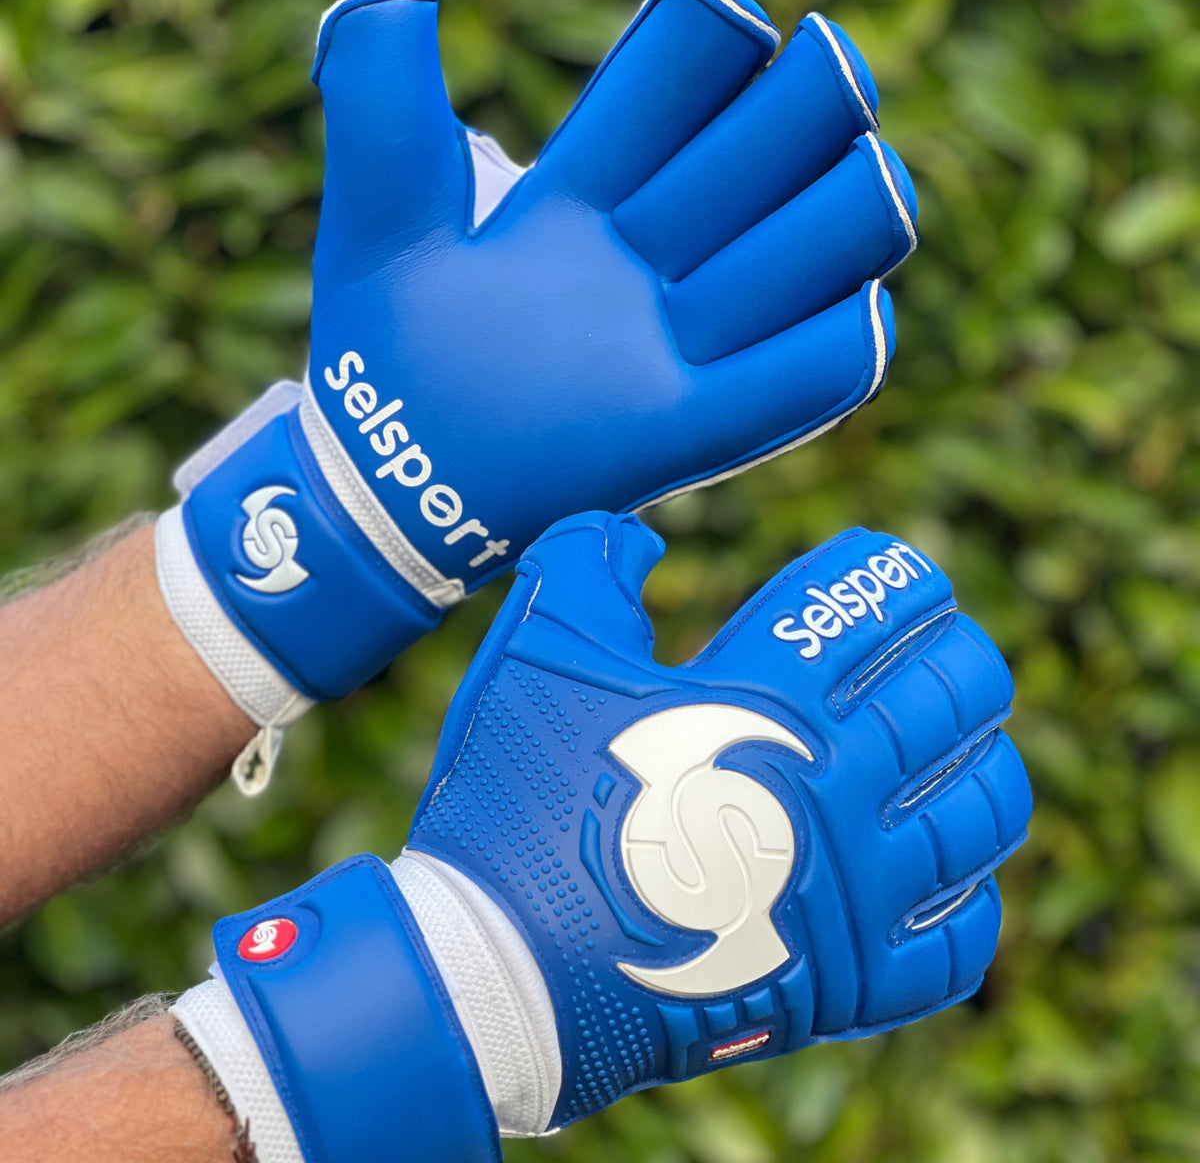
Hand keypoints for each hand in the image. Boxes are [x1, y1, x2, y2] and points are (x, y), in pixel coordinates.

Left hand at [155, 0, 917, 786]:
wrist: (384, 485)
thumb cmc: (378, 351)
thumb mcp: (377, 216)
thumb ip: (381, 99)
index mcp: (580, 196)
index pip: (669, 89)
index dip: (707, 43)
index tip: (721, 23)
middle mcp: (644, 261)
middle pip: (755, 162)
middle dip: (805, 109)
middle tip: (826, 74)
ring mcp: (670, 347)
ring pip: (796, 264)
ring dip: (845, 215)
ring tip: (863, 173)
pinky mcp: (679, 435)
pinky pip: (781, 391)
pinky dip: (830, 355)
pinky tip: (856, 314)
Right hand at [174, 513, 1027, 1162]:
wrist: (499, 976)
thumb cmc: (517, 803)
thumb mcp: (538, 650)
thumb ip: (591, 562)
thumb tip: (642, 537)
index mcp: (767, 698)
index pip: (875, 604)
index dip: (891, 571)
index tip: (885, 569)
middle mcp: (835, 790)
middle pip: (959, 692)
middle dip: (953, 650)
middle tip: (930, 643)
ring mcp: (854, 897)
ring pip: (985, 808)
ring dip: (978, 758)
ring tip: (949, 745)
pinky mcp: (848, 987)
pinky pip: (959, 937)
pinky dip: (964, 891)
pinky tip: (933, 869)